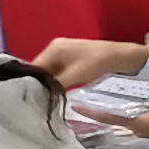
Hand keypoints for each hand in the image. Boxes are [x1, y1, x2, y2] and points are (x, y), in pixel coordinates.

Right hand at [33, 37, 147, 89]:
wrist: (120, 56)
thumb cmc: (98, 63)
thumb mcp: (75, 75)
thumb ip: (56, 84)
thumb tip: (40, 94)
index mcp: (53, 48)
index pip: (34, 67)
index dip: (31, 82)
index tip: (28, 97)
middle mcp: (55, 48)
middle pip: (40, 69)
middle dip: (39, 83)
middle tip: (36, 100)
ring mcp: (63, 53)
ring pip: (49, 72)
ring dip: (48, 83)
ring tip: (43, 99)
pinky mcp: (70, 59)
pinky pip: (58, 71)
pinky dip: (56, 81)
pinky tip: (56, 92)